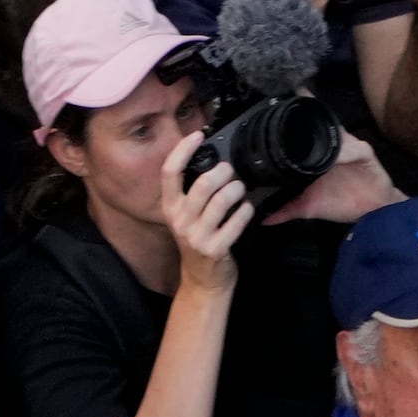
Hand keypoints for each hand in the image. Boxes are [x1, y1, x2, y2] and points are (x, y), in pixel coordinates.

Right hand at [159, 138, 253, 279]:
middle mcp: (179, 221)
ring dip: (236, 189)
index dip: (183, 150)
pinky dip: (246, 210)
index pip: (169, 172)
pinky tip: (248, 208)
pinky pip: (236, 222)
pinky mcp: (215, 249)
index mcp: (170, 207)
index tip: (197, 135)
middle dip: (222, 171)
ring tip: (241, 188)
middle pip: (202, 184)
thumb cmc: (198, 240)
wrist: (203, 281)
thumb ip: (191, 192)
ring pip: (221, 200)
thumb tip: (210, 159)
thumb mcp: (186, 216)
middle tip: (231, 171)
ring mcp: (197, 237)